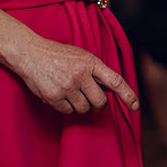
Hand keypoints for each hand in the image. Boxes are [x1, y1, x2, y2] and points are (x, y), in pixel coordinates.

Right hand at [13, 35, 139, 114]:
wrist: (31, 54)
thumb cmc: (58, 55)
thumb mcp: (82, 56)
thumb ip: (96, 71)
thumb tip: (109, 90)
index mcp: (91, 63)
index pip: (116, 81)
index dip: (128, 95)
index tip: (136, 106)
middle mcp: (81, 75)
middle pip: (100, 102)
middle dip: (98, 103)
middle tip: (91, 97)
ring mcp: (67, 87)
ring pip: (84, 109)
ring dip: (81, 105)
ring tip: (72, 92)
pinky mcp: (54, 98)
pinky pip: (69, 112)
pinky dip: (67, 107)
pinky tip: (61, 95)